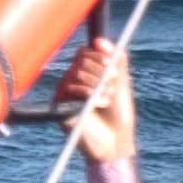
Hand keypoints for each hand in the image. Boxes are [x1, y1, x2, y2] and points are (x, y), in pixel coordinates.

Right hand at [54, 33, 138, 166]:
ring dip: (97, 84)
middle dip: (101, 71)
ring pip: (76, 72)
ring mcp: (65, 93)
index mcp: (87, 74)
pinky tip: (99, 104)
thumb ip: (116, 59)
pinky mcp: (60, 106)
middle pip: (80, 60)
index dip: (99, 57)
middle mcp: (73, 81)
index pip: (84, 52)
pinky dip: (87, 93)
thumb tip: (99, 40)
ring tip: (107, 99)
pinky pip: (70, 88)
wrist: (115, 142)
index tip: (114, 70)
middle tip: (112, 87)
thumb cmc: (120, 115)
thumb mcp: (122, 83)